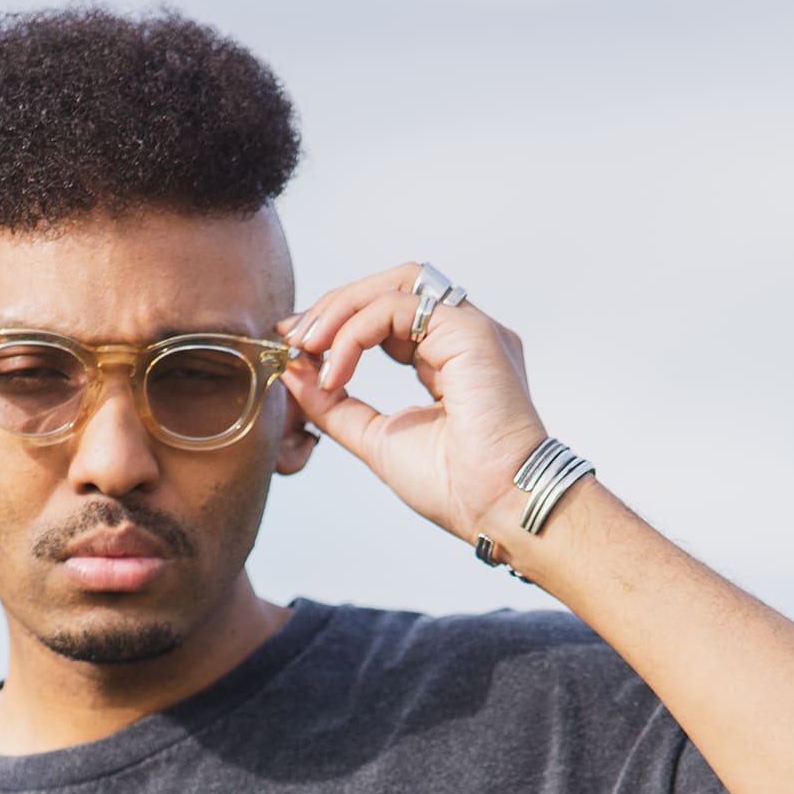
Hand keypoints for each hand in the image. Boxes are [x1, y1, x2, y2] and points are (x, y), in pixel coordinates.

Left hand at [279, 266, 550, 542]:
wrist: (498, 510)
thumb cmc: (454, 487)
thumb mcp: (376, 438)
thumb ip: (335, 405)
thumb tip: (294, 371)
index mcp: (449, 358)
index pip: (389, 315)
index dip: (340, 322)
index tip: (297, 345)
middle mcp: (464, 336)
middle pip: (393, 286)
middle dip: (337, 306)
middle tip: (296, 338)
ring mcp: (472, 330)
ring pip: (398, 283)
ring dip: (345, 308)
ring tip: (310, 345)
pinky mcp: (471, 333)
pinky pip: (400, 307)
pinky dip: (357, 332)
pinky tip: (338, 369)